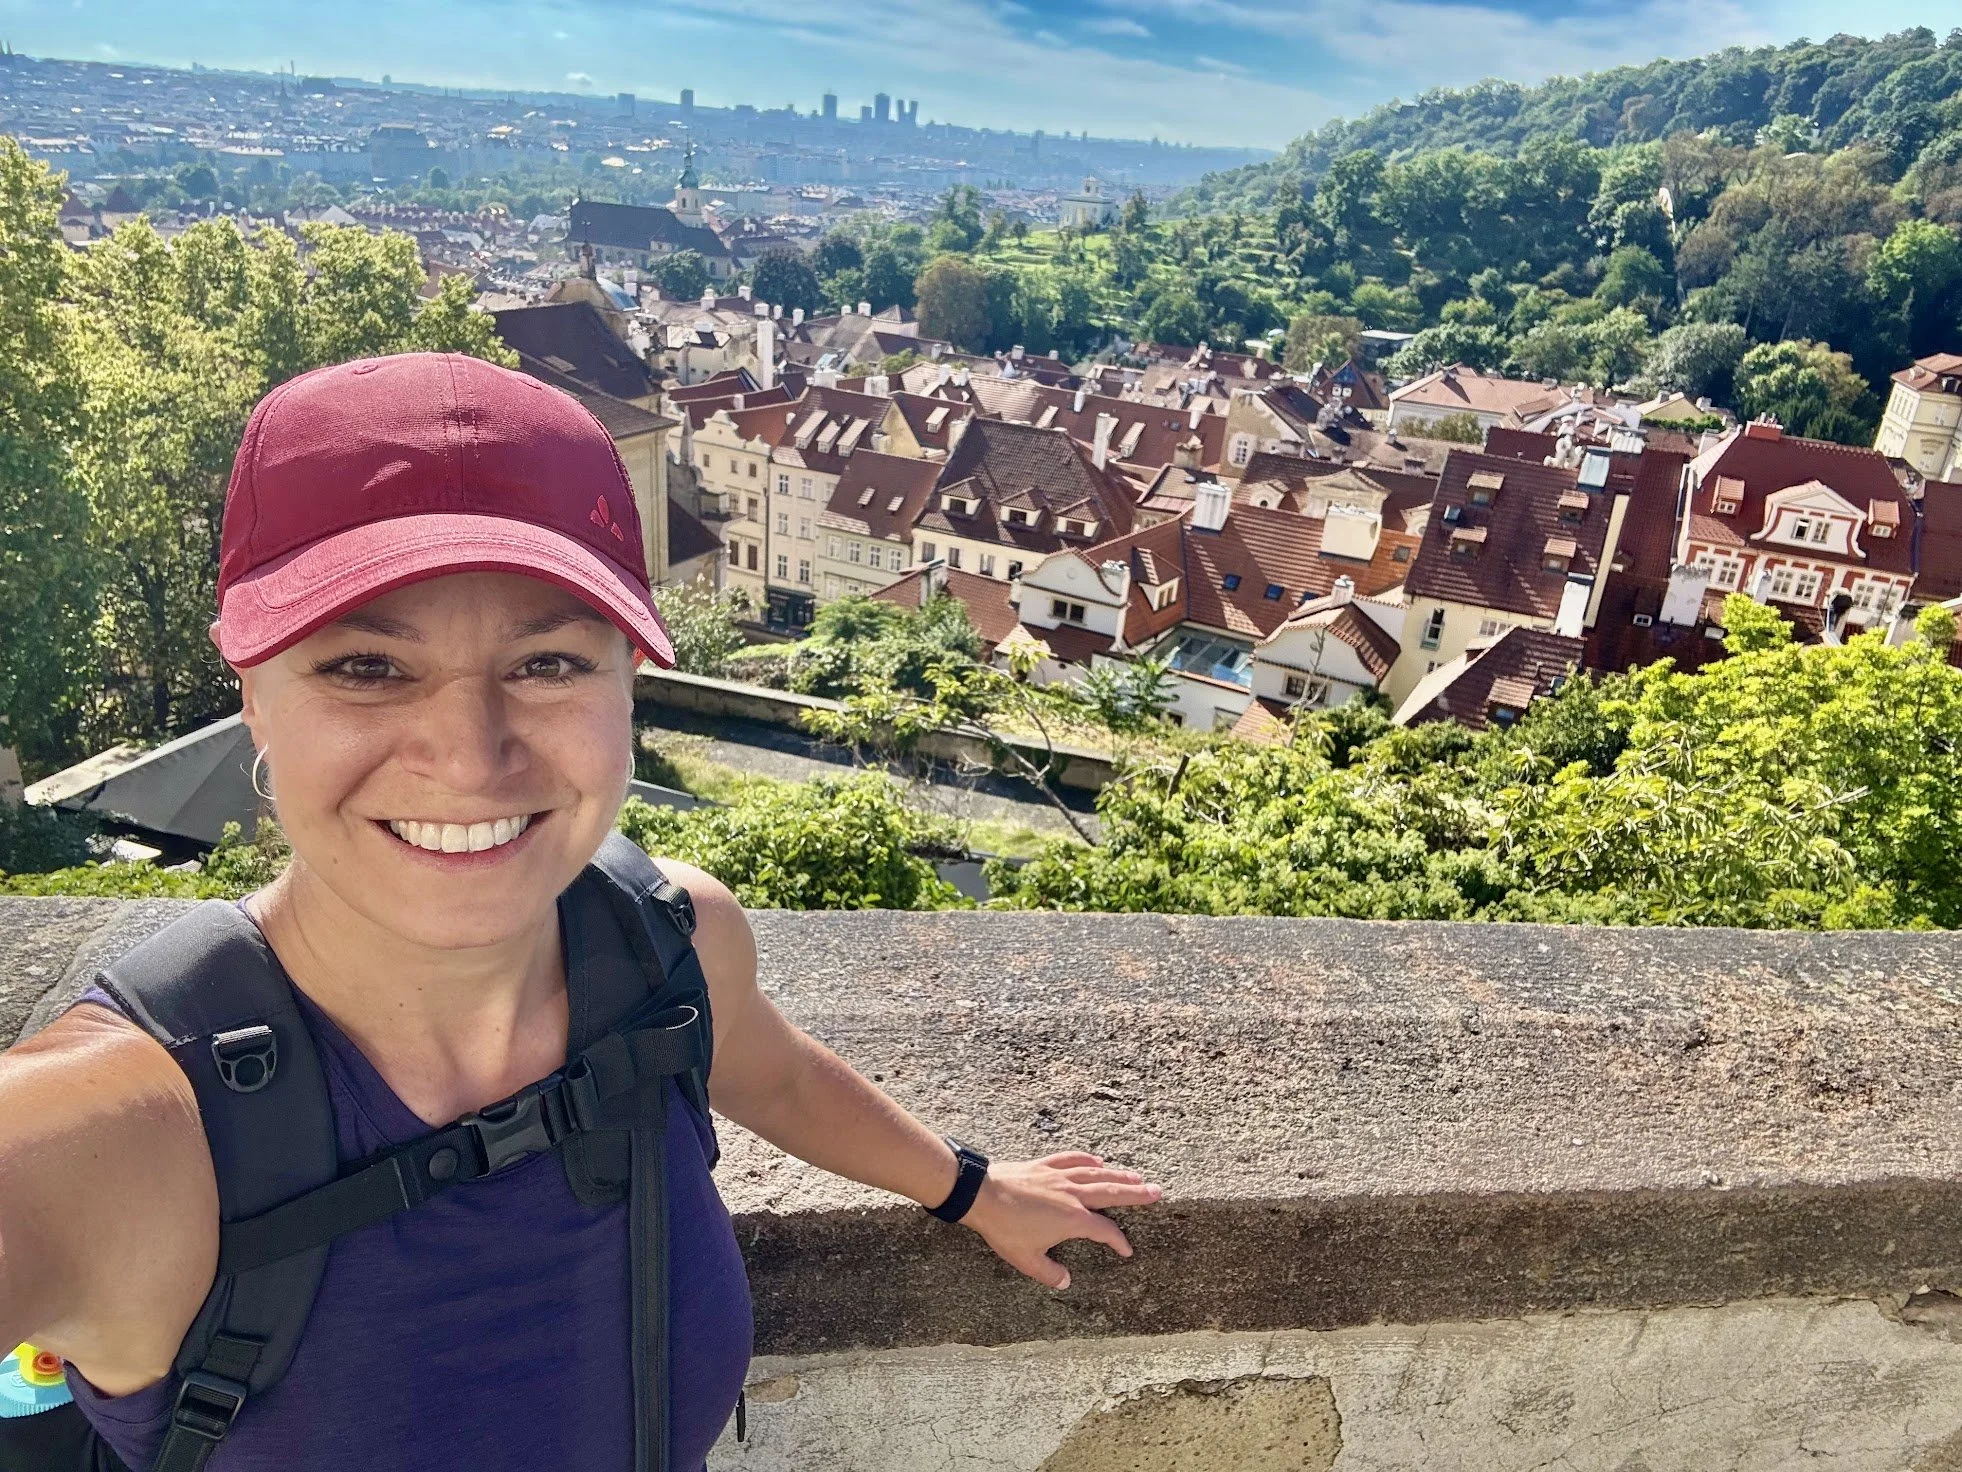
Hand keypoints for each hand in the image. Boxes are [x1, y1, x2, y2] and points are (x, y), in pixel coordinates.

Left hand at [960, 1151, 1162, 1289]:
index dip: (1119, 1241)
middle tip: (1157, 1192)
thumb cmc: (1004, 1228)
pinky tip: (1097, 1160)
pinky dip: (1086, 1159)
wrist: (982, 1195)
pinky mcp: (1044, 1165)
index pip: (1105, 1231)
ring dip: (1118, 1175)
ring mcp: (1059, 1177)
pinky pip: (1071, 1159)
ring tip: (1136, 1177)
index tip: (1126, 1250)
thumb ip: (1049, 1274)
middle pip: (1112, 1193)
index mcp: (1072, 1220)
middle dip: (1136, 1194)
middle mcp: (1072, 1195)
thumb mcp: (1026, 1260)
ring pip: (1096, 1174)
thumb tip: (1066, 1282)